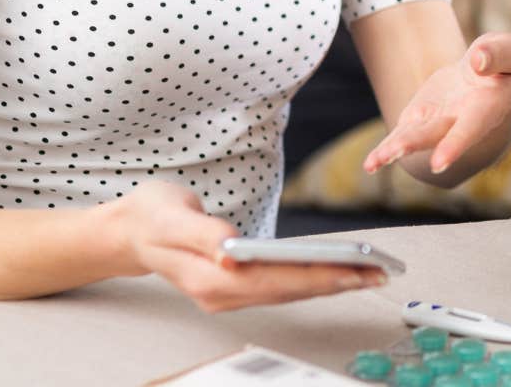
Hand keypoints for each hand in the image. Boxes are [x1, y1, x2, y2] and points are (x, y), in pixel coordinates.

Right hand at [105, 181, 385, 312]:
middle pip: (287, 291)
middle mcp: (220, 294)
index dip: (315, 277)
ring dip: (330, 283)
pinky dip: (311, 279)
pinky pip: (279, 287)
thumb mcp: (172, 215)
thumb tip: (230, 253)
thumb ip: (201, 233)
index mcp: (207, 278)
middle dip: (336, 282)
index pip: (272, 281)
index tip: (352, 270)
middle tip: (380, 272)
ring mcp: (226, 294)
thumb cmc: (153, 215)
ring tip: (370, 273)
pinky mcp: (233, 286)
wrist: (130, 229)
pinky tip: (337, 271)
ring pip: (287, 292)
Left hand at [362, 33, 510, 174]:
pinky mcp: (420, 119)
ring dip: (395, 149)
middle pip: (438, 135)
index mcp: (488, 107)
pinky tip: (371, 165)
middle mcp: (462, 122)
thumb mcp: (508, 49)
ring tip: (374, 163)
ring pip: (416, 137)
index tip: (438, 163)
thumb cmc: (502, 61)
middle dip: (419, 144)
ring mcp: (439, 123)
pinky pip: (401, 135)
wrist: (484, 74)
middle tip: (403, 156)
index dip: (456, 144)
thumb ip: (498, 53)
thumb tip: (477, 61)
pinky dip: (385, 150)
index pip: (472, 127)